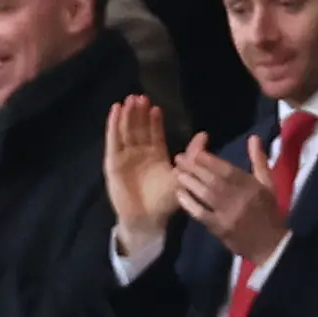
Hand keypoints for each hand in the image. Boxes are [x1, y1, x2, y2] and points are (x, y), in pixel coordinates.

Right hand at [105, 96, 180, 255]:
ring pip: (126, 130)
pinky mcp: (113, 161)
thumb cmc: (165, 202)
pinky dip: (113, 125)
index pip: (154, 133)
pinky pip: (113, 140)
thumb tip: (204, 135)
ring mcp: (126, 156)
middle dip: (139, 113)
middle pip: (138, 128)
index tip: (156, 107)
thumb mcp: (181, 176)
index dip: (154, 120)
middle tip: (141, 97)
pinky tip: (115, 110)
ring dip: (127, 115)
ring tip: (130, 99)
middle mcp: (140, 153)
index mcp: (156, 155)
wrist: (147, 219)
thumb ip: (190, 155)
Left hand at [175, 135, 285, 265]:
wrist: (269, 245)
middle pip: (213, 180)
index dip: (210, 160)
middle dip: (194, 168)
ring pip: (205, 194)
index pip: (227, 170)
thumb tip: (253, 138)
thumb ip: (259, 161)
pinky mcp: (219, 228)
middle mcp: (238, 198)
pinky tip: (179, 194)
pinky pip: (201, 214)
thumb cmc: (268, 212)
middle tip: (179, 158)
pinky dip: (189, 204)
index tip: (195, 152)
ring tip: (176, 172)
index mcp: (251, 187)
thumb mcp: (269, 184)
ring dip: (189, 182)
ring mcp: (227, 214)